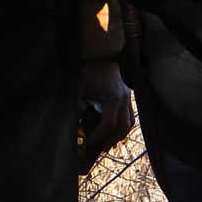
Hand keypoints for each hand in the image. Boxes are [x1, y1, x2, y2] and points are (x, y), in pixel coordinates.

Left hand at [78, 59, 133, 173]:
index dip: (97, 136)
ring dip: (119, 135)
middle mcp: (124, 100)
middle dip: (110, 140)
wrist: (103, 54)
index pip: (108, 125)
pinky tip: (114, 130)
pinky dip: (123, 126)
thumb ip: (76, 103)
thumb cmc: (90, 69)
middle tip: (98, 147)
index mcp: (113, 98)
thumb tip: (70, 122)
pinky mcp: (128, 96)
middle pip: (122, 128)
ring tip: (107, 143)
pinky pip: (130, 116)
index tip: (87, 141)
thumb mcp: (79, 85)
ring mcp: (128, 98)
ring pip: (129, 123)